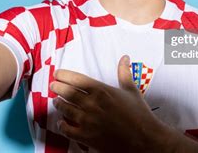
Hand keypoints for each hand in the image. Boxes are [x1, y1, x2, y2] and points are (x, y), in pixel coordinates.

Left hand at [50, 55, 168, 152]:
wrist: (144, 139)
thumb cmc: (139, 114)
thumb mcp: (131, 90)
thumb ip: (124, 72)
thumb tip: (125, 58)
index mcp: (102, 90)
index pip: (76, 79)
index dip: (63, 75)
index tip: (58, 74)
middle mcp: (92, 104)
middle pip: (67, 92)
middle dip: (57, 87)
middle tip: (53, 86)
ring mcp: (88, 121)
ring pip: (65, 109)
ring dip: (59, 104)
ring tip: (57, 101)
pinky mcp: (87, 136)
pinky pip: (67, 129)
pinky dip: (62, 125)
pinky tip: (62, 122)